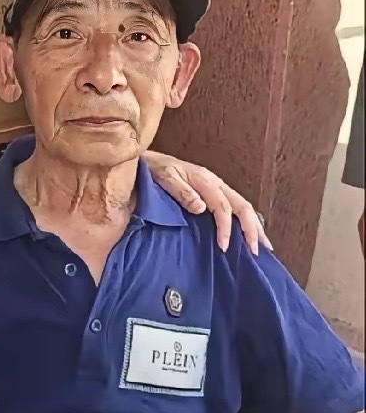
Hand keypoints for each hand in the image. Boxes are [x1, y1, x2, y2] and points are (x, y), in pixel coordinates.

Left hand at [143, 152, 270, 253]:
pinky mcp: (213, 192)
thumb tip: (202, 208)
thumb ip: (181, 192)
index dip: (226, 227)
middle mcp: (216, 183)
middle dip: (251, 229)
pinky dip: (246, 222)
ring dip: (255, 226)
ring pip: (243, 206)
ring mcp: (217, 187)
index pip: (222, 206)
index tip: (223, 247)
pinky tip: (250, 234)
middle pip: (242, 205)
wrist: (147, 161)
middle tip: (255, 251)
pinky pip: (235, 207)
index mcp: (205, 180)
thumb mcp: (164, 177)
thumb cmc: (154, 171)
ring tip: (264, 246)